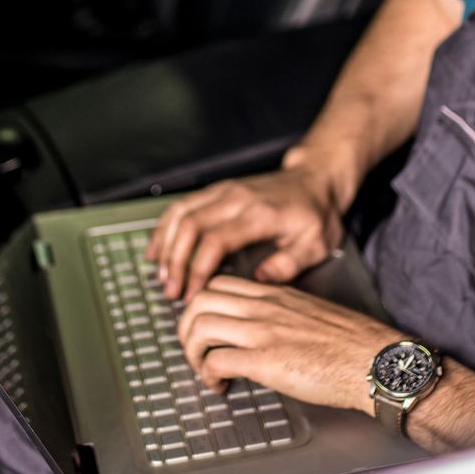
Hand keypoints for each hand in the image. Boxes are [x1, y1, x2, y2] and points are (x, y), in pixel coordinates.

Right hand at [145, 167, 345, 298]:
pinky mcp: (218, 190)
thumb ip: (289, 264)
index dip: (198, 270)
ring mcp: (224, 191)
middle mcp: (237, 198)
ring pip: (181, 213)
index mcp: (259, 214)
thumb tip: (259, 280)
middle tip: (171, 291)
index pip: (216, 241)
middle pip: (190, 226)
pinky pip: (182, 205)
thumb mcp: (317, 244)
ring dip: (165, 244)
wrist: (316, 179)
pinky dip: (165, 227)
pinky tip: (157, 247)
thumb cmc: (316, 214)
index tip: (192, 294)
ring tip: (161, 274)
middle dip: (175, 262)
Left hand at [174, 275, 401, 411]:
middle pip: (198, 301)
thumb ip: (282, 316)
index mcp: (275, 295)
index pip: (219, 284)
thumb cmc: (352, 345)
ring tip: (206, 372)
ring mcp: (263, 332)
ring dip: (193, 354)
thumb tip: (262, 332)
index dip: (202, 307)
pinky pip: (215, 361)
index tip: (208, 330)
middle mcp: (264, 307)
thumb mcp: (310, 314)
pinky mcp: (266, 361)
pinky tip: (221, 386)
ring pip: (199, 327)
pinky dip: (208, 376)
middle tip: (197, 353)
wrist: (374, 361)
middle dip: (186, 330)